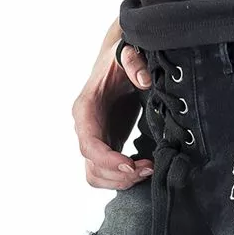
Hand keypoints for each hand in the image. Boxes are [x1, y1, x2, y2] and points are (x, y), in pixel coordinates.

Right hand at [72, 24, 154, 188]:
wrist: (117, 62)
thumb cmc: (119, 59)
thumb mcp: (125, 53)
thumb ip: (133, 62)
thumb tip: (143, 80)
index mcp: (85, 109)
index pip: (89, 145)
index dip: (108, 160)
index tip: (130, 165)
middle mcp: (85, 128)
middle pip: (93, 167)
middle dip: (120, 174)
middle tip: (148, 168)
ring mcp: (94, 140)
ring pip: (97, 176)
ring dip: (121, 181)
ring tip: (147, 169)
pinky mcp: (106, 146)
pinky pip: (106, 174)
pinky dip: (123, 179)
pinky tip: (143, 169)